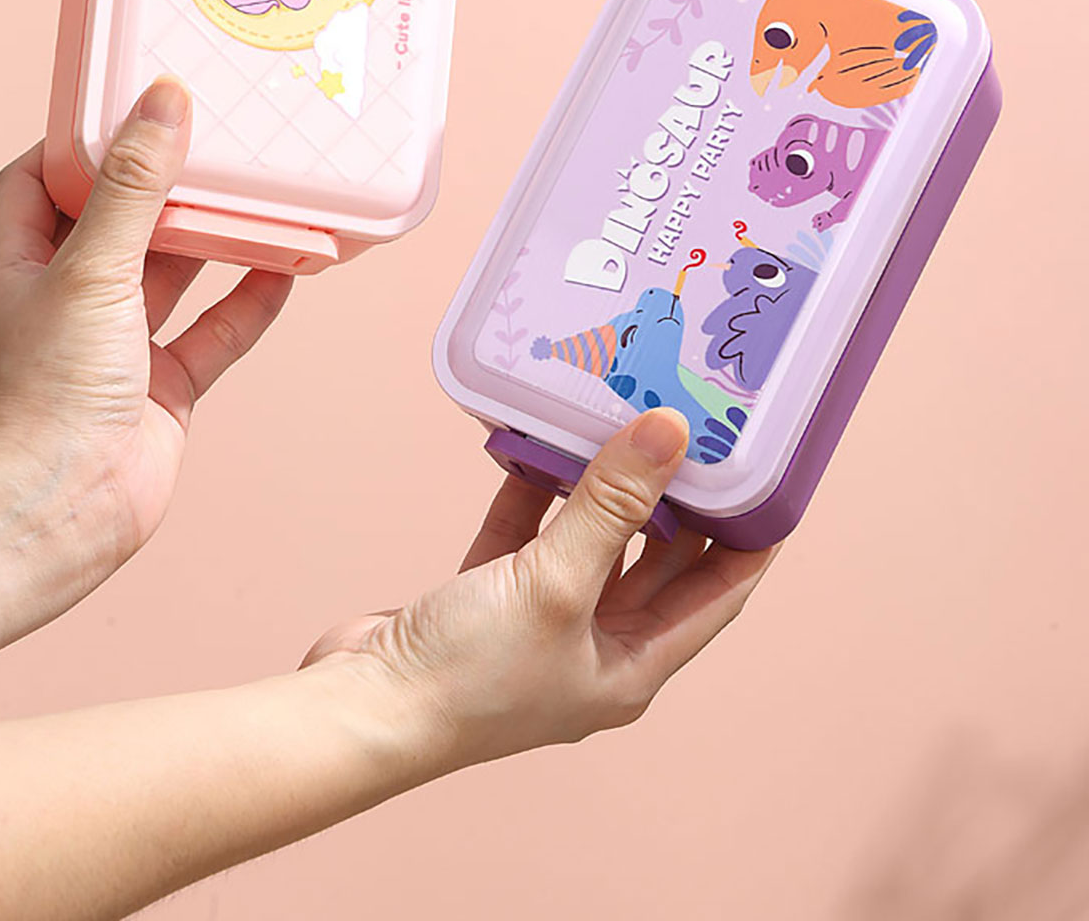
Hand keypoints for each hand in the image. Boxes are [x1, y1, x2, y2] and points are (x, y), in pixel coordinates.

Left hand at [0, 77, 292, 586]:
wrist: (68, 506)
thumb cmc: (51, 391)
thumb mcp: (93, 268)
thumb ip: (134, 187)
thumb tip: (163, 101)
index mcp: (24, 265)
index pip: (36, 182)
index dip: (76, 144)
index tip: (127, 107)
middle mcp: (68, 300)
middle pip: (116, 222)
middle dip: (161, 184)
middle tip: (209, 139)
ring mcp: (118, 344)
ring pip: (173, 274)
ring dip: (213, 238)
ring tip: (255, 191)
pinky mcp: (165, 385)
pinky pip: (217, 330)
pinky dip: (251, 299)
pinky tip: (287, 266)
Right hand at [302, 407, 778, 772]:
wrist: (361, 707)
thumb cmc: (470, 674)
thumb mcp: (557, 583)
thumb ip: (612, 504)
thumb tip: (669, 431)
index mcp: (631, 667)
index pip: (717, 596)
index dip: (750, 542)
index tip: (771, 478)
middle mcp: (594, 647)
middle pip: (657, 563)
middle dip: (679, 503)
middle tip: (699, 435)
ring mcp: (539, 623)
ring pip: (591, 542)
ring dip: (604, 489)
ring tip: (627, 424)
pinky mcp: (488, 598)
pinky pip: (526, 533)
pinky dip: (534, 490)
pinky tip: (539, 442)